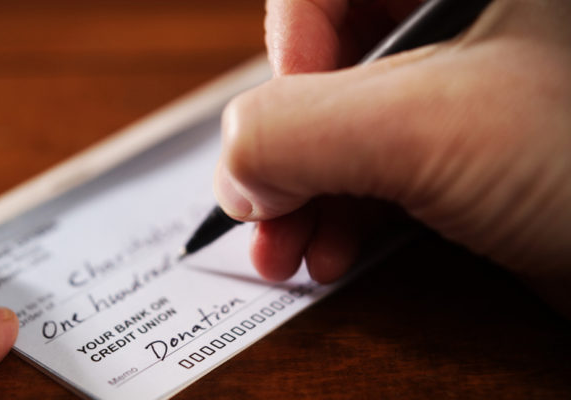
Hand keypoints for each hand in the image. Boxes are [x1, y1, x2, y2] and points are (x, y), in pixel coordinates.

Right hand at [215, 0, 570, 312]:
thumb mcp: (430, 129)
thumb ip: (298, 129)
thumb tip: (236, 162)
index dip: (290, 50)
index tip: (282, 128)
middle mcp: (461, 21)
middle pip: (326, 60)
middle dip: (283, 148)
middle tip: (263, 208)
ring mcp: (464, 87)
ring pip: (343, 123)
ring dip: (301, 192)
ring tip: (289, 248)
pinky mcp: (464, 148)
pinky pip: (373, 166)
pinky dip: (340, 212)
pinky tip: (332, 249)